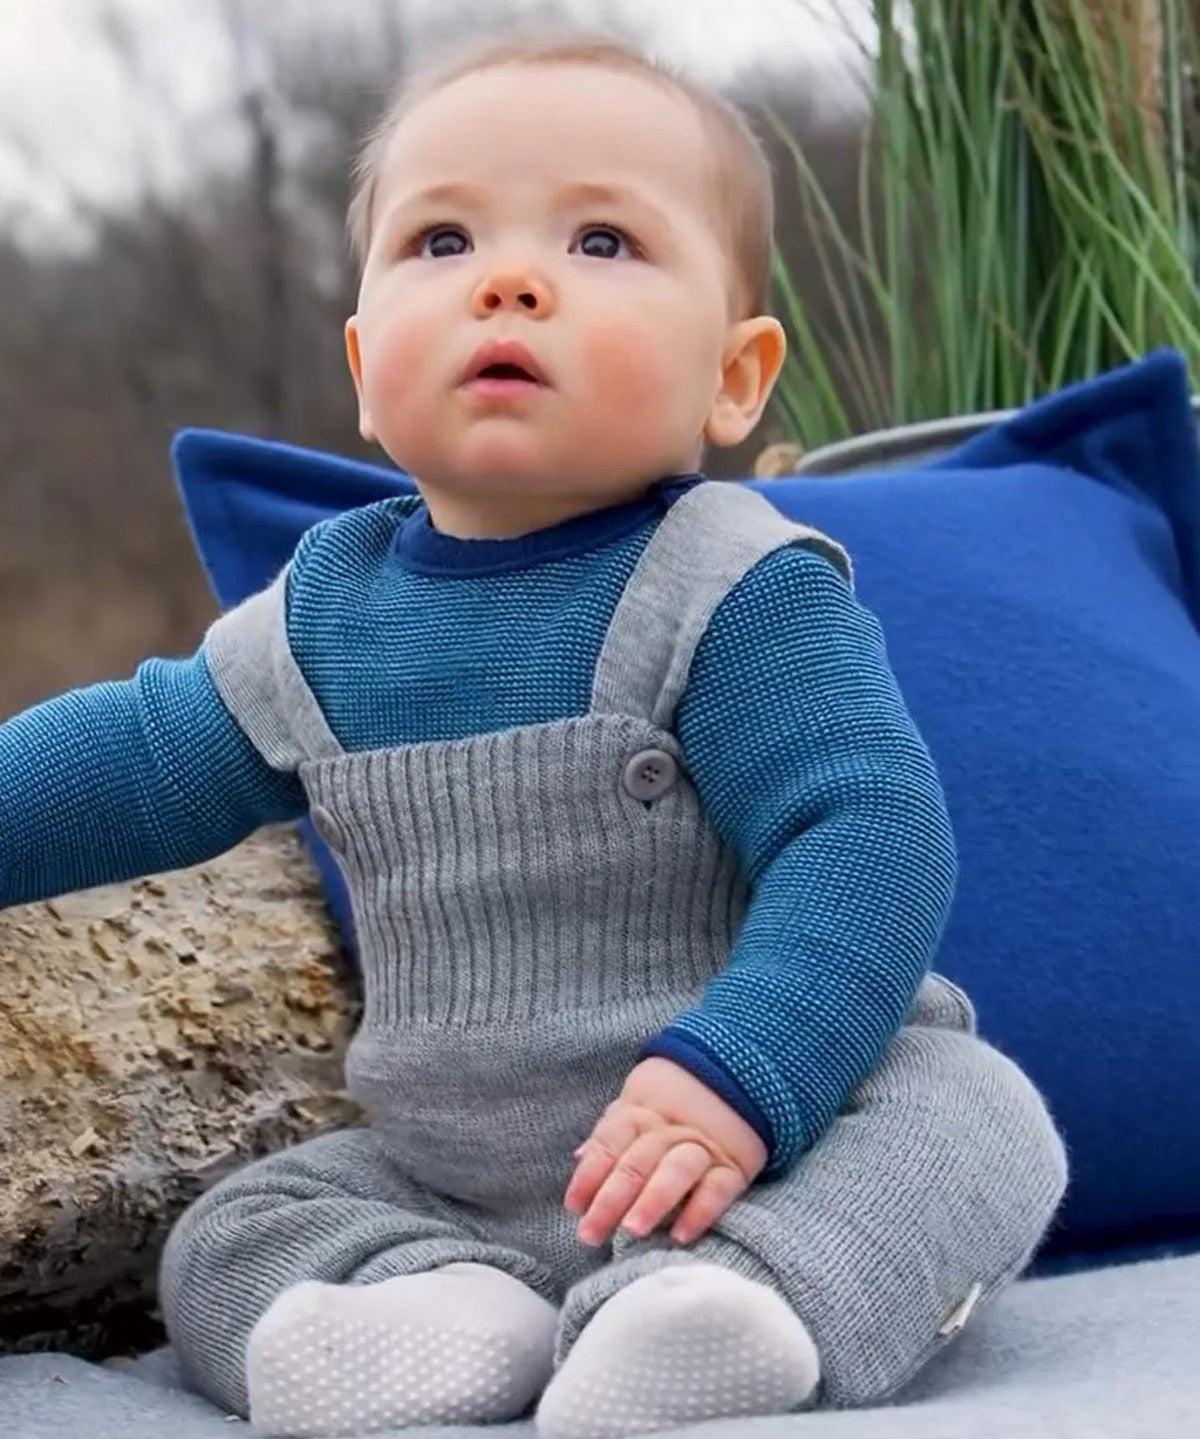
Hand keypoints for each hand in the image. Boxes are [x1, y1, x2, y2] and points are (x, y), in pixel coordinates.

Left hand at [564, 1056, 767, 1247]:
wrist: (731, 1082)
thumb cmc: (668, 1110)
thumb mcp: (635, 1110)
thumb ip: (609, 1136)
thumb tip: (578, 1158)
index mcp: (639, 1114)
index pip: (609, 1143)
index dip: (589, 1174)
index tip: (574, 1206)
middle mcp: (668, 1130)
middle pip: (636, 1163)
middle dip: (611, 1199)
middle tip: (591, 1233)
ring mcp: (702, 1147)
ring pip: (676, 1171)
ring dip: (652, 1200)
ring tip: (632, 1230)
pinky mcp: (732, 1167)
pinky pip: (717, 1189)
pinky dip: (699, 1211)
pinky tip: (680, 1235)